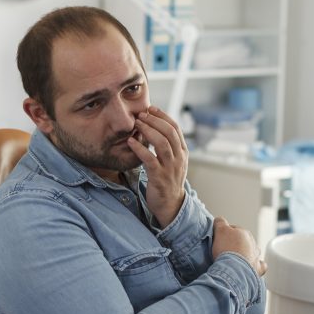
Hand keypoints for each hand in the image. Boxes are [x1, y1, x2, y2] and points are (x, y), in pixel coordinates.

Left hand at [127, 106, 187, 226]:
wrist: (171, 205)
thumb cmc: (168, 181)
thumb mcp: (172, 161)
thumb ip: (167, 146)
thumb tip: (154, 127)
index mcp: (183, 152)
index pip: (175, 128)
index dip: (163, 116)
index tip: (151, 108)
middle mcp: (179, 158)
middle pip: (169, 132)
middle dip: (154, 120)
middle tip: (141, 114)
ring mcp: (170, 168)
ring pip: (162, 143)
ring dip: (148, 130)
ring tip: (136, 124)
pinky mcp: (159, 177)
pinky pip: (149, 159)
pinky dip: (140, 148)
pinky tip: (131, 142)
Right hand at [212, 217, 265, 275]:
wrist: (233, 269)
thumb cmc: (227, 250)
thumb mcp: (220, 230)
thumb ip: (220, 222)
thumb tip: (219, 220)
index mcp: (244, 233)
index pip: (234, 230)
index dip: (225, 234)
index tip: (219, 240)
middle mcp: (252, 243)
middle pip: (243, 241)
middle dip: (236, 244)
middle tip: (225, 251)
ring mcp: (256, 256)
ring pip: (252, 252)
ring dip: (246, 254)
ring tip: (235, 260)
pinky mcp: (257, 268)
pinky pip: (260, 266)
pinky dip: (255, 266)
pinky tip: (250, 267)